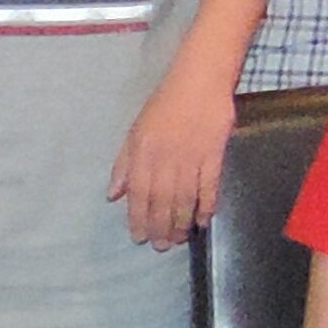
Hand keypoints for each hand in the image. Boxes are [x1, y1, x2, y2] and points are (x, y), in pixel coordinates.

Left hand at [114, 78, 237, 247]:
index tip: (139, 238)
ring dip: (181, 222)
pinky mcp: (215, 155)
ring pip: (184, 199)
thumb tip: (113, 196)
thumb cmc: (165, 104)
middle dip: (160, 227)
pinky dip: (207, 206)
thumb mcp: (135, 131)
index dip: (138, 219)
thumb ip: (124, 165)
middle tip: (162, 247)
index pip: (138, 194)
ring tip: (180, 239)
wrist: (200, 81)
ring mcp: (192, 158)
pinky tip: (205, 221)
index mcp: (143, 153)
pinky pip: (210, 187)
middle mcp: (165, 159)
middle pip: (162, 201)